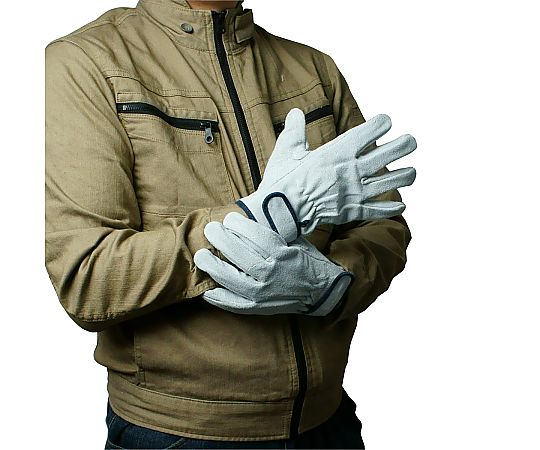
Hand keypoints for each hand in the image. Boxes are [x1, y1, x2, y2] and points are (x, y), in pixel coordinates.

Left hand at [193, 212, 353, 315]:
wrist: (323, 293)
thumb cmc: (307, 262)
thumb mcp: (297, 241)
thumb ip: (275, 231)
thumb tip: (252, 213)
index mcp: (284, 254)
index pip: (257, 236)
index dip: (239, 225)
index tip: (229, 218)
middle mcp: (273, 273)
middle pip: (241, 255)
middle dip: (222, 240)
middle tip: (210, 229)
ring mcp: (265, 293)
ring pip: (233, 280)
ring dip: (214, 267)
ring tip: (201, 256)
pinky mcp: (260, 308)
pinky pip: (235, 304)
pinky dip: (220, 298)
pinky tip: (207, 290)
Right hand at [236, 108, 416, 241]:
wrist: (280, 213)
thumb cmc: (281, 181)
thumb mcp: (286, 150)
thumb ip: (295, 130)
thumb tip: (296, 113)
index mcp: (337, 152)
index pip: (369, 132)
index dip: (382, 123)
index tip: (386, 121)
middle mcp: (351, 170)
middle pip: (388, 154)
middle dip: (405, 145)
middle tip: (411, 142)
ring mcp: (355, 192)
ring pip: (391, 182)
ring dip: (406, 176)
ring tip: (411, 172)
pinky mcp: (352, 212)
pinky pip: (379, 210)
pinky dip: (392, 208)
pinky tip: (401, 205)